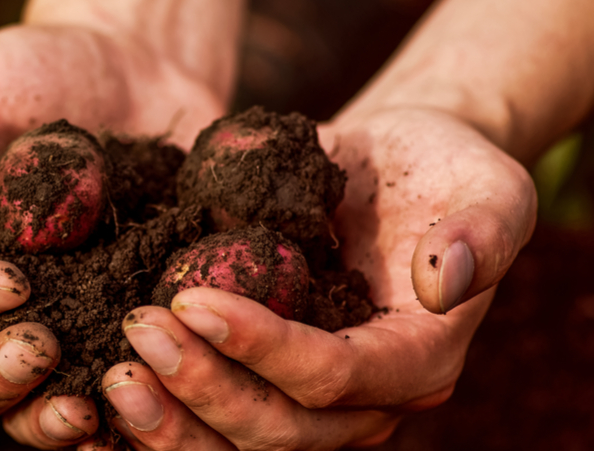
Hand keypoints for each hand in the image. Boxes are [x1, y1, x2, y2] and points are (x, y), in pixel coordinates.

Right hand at [0, 17, 232, 448]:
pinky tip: (151, 406)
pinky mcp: (121, 336)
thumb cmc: (30, 71)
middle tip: (42, 348)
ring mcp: (61, 329)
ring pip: (33, 407)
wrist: (129, 74)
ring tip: (87, 409)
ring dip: (51, 418)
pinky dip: (125, 417)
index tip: (9, 281)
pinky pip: (115, 396)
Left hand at [104, 107, 536, 448]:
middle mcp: (366, 402)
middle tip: (138, 330)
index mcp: (418, 360)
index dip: (264, 348)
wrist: (391, 168)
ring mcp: (312, 405)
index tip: (193, 299)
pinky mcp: (267, 388)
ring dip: (171, 422)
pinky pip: (211, 429)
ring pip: (239, 446)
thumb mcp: (488, 183)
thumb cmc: (440, 168)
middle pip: (279, 429)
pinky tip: (105, 405)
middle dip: (203, 387)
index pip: (336, 376)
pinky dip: (159, 426)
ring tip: (113, 375)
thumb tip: (442, 277)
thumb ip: (482, 231)